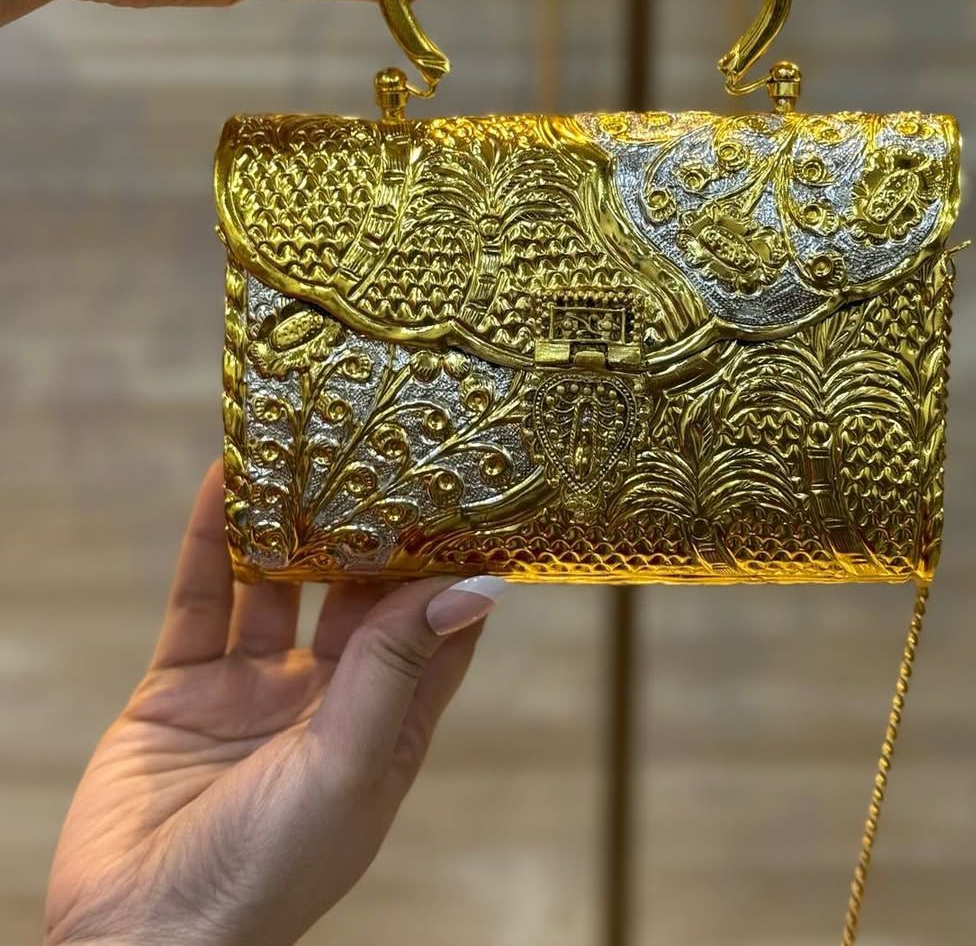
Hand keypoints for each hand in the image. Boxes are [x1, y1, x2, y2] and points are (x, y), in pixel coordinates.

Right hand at [45, 462, 503, 945]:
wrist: (138, 940)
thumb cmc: (265, 878)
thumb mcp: (345, 766)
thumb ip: (395, 669)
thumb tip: (472, 586)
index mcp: (385, 729)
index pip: (433, 629)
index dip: (451, 563)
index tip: (470, 492)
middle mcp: (326, 702)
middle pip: (356, 594)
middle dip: (369, 528)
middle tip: (384, 448)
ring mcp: (253, 691)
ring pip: (279, 585)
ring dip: (291, 522)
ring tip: (309, 446)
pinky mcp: (184, 687)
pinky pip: (205, 597)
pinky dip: (216, 538)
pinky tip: (229, 479)